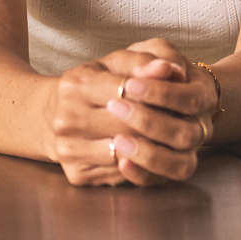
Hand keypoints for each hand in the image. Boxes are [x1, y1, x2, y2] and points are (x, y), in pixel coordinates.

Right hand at [46, 39, 213, 186]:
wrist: (60, 113)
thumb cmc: (96, 84)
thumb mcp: (116, 63)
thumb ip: (143, 62)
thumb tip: (170, 69)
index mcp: (75, 85)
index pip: (127, 92)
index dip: (157, 94)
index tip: (176, 94)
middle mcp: (66, 119)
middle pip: (127, 127)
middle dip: (159, 124)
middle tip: (180, 119)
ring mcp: (69, 150)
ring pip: (125, 155)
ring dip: (152, 148)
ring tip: (166, 137)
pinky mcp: (77, 175)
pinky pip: (120, 177)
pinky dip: (140, 167)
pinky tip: (148, 153)